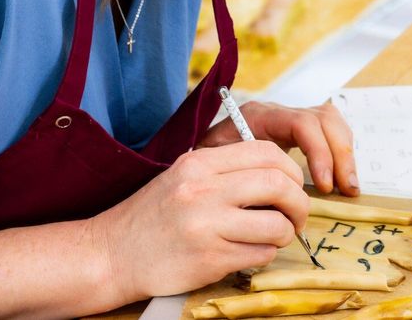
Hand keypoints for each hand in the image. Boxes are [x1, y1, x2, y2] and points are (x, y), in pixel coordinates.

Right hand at [89, 141, 308, 300]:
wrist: (112, 253)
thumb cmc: (152, 216)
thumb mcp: (183, 177)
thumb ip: (224, 170)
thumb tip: (278, 172)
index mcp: (199, 163)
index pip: (266, 152)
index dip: (291, 170)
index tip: (292, 186)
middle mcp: (203, 189)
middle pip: (279, 183)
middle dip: (298, 202)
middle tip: (295, 215)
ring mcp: (207, 225)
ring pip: (277, 224)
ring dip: (285, 233)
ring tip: (272, 237)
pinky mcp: (210, 258)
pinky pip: (261, 254)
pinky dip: (264, 254)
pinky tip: (247, 252)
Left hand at [198, 99, 359, 196]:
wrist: (199, 162)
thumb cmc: (204, 168)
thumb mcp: (213, 167)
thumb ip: (237, 176)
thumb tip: (267, 200)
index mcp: (258, 116)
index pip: (300, 123)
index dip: (318, 152)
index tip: (322, 185)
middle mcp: (278, 113)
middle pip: (323, 119)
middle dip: (339, 154)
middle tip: (343, 189)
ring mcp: (291, 120)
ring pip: (332, 122)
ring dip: (345, 155)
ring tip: (347, 188)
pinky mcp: (300, 133)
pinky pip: (331, 133)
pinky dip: (341, 155)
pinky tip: (341, 182)